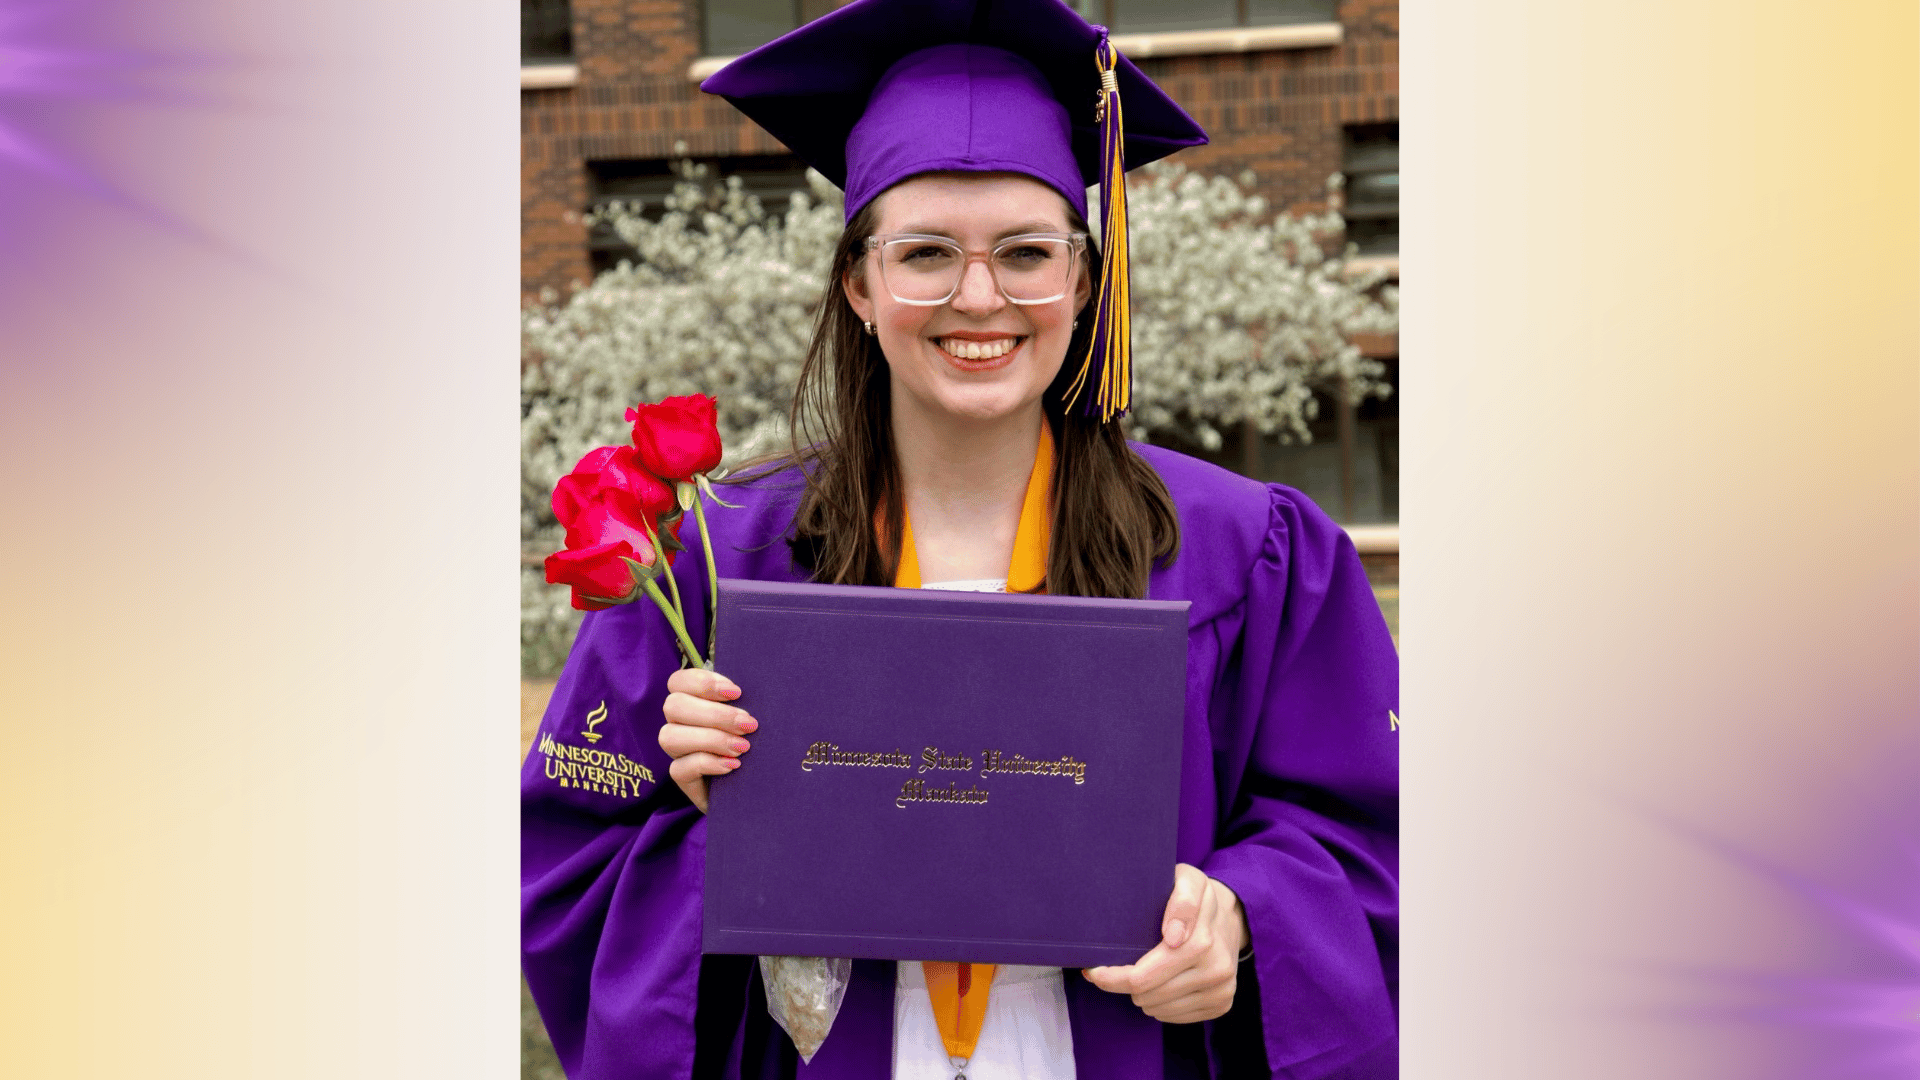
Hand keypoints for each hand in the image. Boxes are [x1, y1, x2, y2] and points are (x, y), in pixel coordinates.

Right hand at [658, 667, 754, 812]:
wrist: (761, 785)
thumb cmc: (758, 743)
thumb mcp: (752, 718)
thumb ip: (747, 702)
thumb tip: (751, 691)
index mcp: (692, 700)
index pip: (678, 681)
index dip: (702, 682)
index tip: (737, 692)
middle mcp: (678, 723)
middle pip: (673, 706)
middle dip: (714, 714)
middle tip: (748, 725)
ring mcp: (678, 751)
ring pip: (669, 737)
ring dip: (710, 738)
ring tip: (743, 747)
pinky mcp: (682, 778)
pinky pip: (679, 768)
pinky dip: (707, 763)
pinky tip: (732, 765)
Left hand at [1082, 863, 1247, 1023]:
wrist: (1230, 918)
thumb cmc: (1196, 897)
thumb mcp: (1187, 881)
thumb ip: (1181, 900)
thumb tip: (1174, 936)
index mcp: (1201, 943)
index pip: (1142, 977)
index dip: (1111, 977)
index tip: (1093, 968)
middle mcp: (1216, 970)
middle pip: (1147, 996)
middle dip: (1124, 985)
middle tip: (1117, 968)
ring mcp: (1221, 990)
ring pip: (1159, 1010)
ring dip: (1143, 996)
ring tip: (1142, 973)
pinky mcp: (1223, 1005)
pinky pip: (1176, 1017)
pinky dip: (1160, 1005)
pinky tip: (1160, 985)